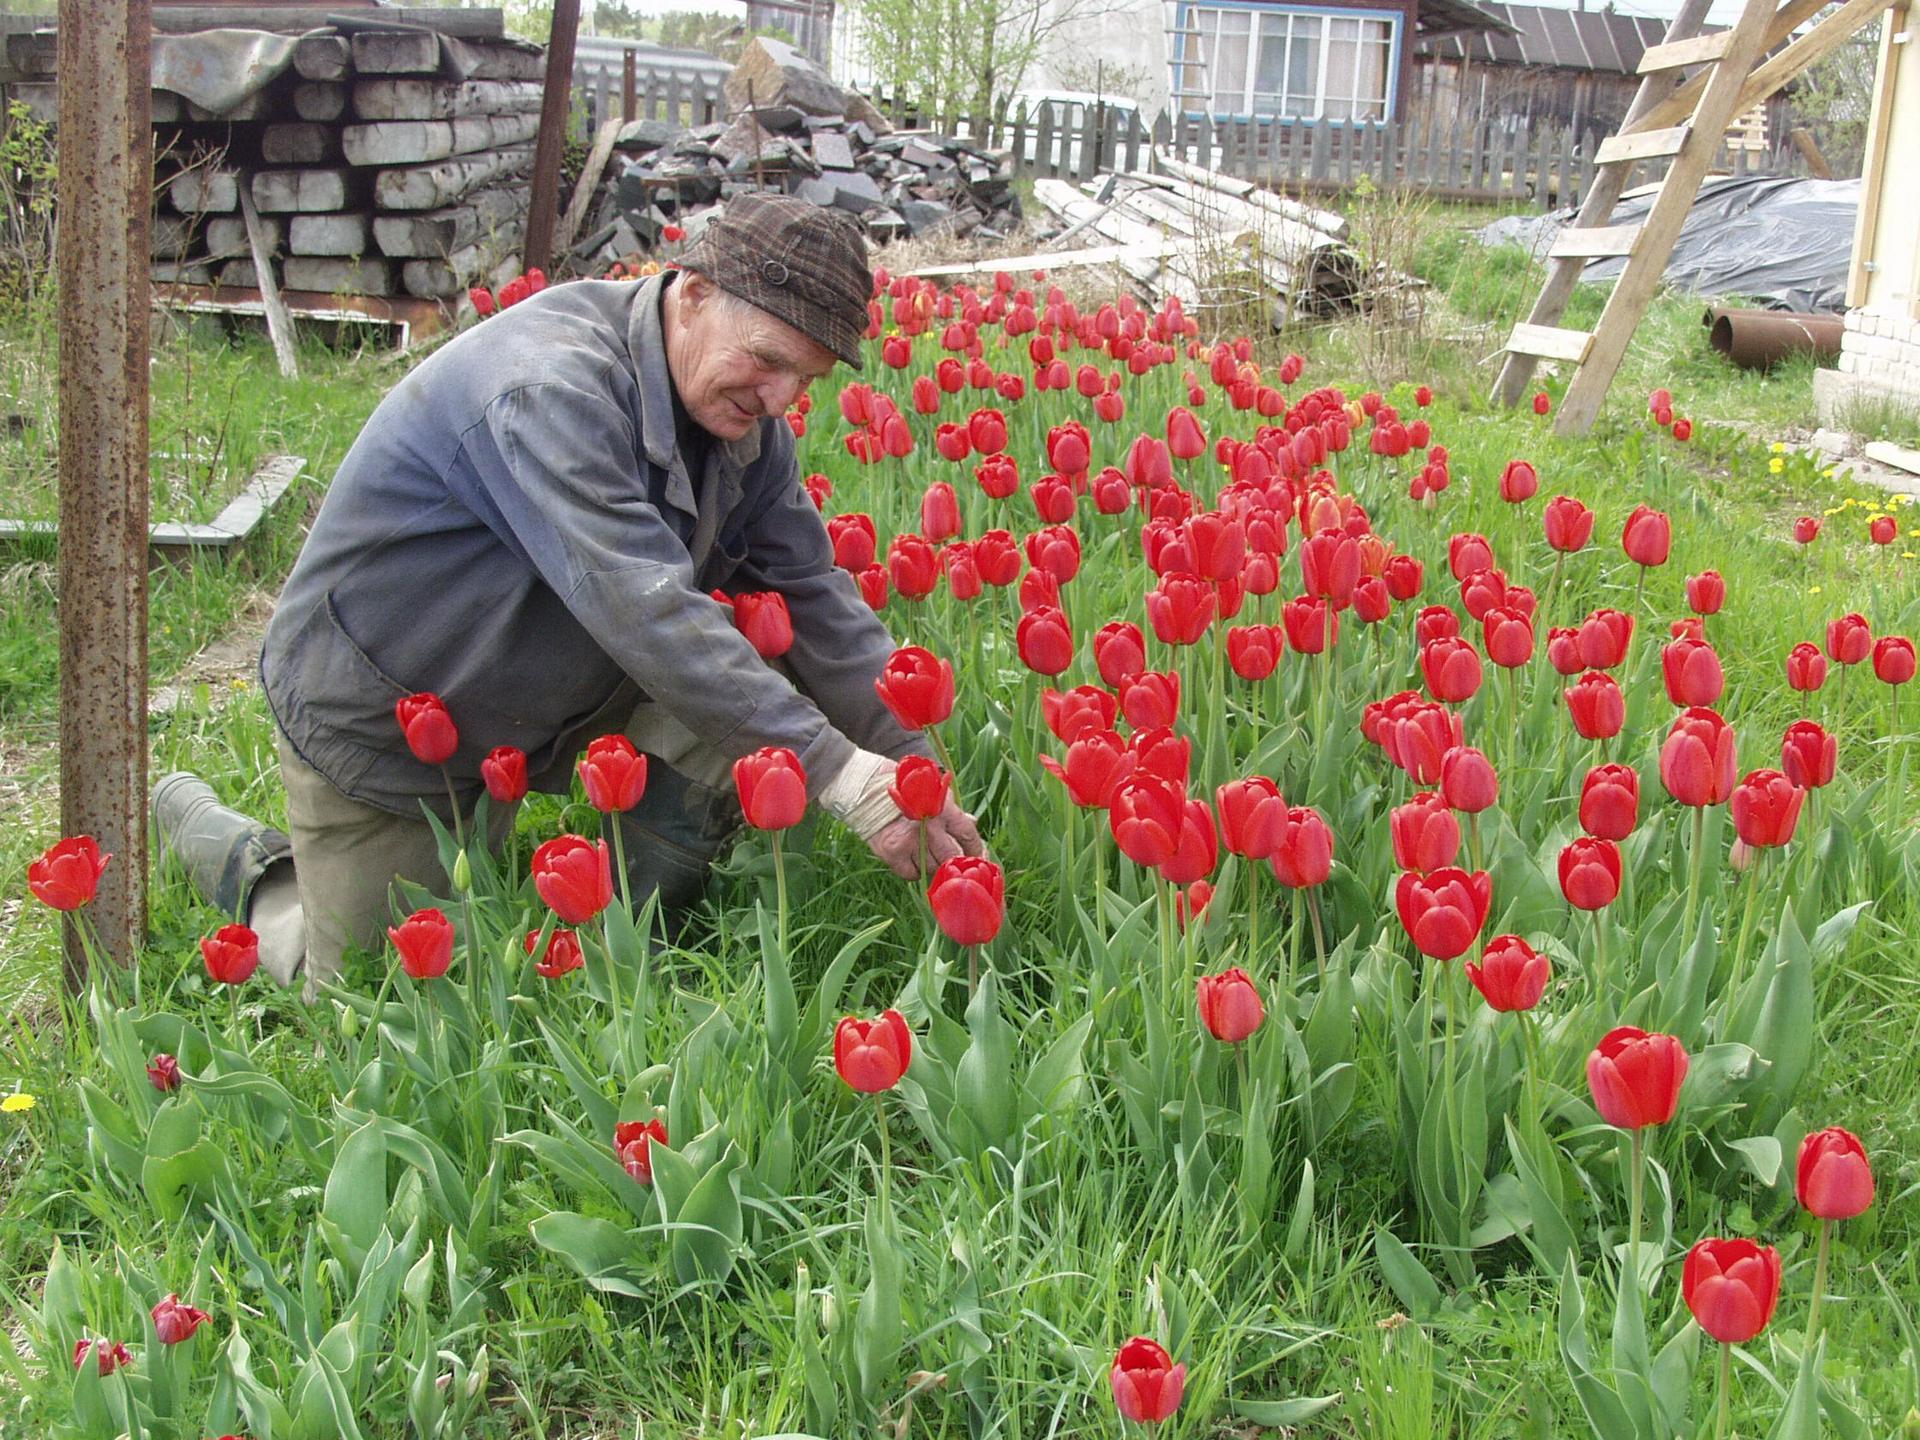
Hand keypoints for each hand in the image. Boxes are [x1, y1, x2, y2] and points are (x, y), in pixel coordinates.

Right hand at [865, 794, 985, 878]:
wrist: (863, 787)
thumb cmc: (900, 786)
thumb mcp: (930, 790)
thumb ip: (951, 809)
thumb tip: (972, 823)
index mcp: (941, 807)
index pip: (967, 834)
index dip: (975, 848)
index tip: (978, 855)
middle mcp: (927, 825)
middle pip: (951, 856)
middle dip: (956, 862)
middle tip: (958, 866)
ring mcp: (909, 841)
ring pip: (932, 867)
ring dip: (935, 866)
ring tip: (930, 857)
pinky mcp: (892, 853)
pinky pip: (912, 874)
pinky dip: (915, 871)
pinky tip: (913, 860)